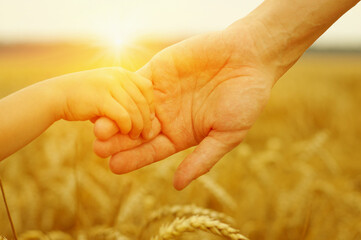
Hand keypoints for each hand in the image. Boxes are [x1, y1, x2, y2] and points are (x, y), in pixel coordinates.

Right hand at [52, 67, 153, 138]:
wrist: (57, 95)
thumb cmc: (82, 95)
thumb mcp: (105, 88)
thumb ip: (121, 94)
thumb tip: (139, 111)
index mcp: (121, 73)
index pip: (146, 87)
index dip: (151, 104)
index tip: (150, 117)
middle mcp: (118, 76)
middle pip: (143, 100)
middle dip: (147, 119)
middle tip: (148, 132)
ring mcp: (110, 86)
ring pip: (135, 110)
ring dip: (138, 126)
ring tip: (137, 136)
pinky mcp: (102, 99)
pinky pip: (123, 116)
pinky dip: (127, 127)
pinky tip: (125, 132)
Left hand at [93, 25, 274, 189]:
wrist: (250, 58)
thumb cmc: (245, 99)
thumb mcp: (227, 135)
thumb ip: (202, 159)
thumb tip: (178, 185)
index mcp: (181, 133)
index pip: (152, 150)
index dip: (134, 158)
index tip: (114, 167)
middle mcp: (167, 115)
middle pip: (136, 131)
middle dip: (118, 140)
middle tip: (99, 149)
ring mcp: (161, 92)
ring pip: (131, 107)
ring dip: (115, 117)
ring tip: (100, 129)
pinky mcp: (158, 70)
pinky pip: (135, 81)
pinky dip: (122, 90)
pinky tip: (108, 99)